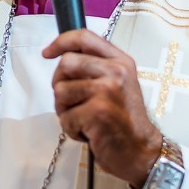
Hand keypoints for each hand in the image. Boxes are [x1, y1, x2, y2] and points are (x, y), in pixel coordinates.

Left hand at [42, 29, 163, 187]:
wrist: (140, 150)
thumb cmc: (124, 120)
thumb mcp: (118, 84)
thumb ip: (96, 67)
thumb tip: (62, 58)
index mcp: (120, 61)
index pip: (84, 37)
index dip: (60, 42)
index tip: (47, 53)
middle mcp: (116, 72)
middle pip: (66, 63)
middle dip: (59, 84)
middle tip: (71, 101)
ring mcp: (107, 91)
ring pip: (60, 91)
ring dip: (65, 110)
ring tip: (84, 119)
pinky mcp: (97, 112)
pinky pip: (65, 117)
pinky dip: (71, 129)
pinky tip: (89, 132)